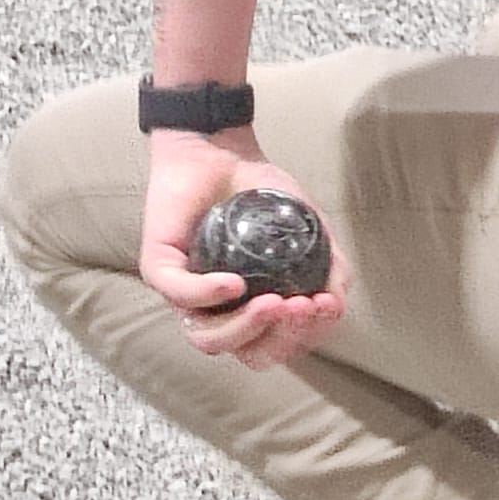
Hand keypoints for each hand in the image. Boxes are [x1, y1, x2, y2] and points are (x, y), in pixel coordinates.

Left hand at [139, 128, 350, 370]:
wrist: (221, 148)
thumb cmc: (262, 189)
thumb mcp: (309, 225)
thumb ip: (329, 261)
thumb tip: (338, 301)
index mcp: (251, 307)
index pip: (278, 344)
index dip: (305, 335)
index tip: (326, 305)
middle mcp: (218, 309)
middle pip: (247, 351)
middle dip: (279, 338)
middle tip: (300, 305)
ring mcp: (186, 293)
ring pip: (209, 339)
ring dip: (246, 328)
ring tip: (274, 301)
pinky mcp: (160, 269)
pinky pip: (181, 296)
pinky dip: (209, 295)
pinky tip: (236, 283)